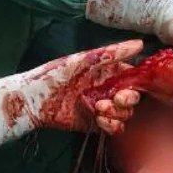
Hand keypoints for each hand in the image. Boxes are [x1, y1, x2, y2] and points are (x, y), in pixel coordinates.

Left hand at [0, 40, 144, 157]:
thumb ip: (111, 53)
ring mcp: (101, 107)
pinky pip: (115, 128)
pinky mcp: (95, 124)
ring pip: (125, 114)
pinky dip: (112, 126)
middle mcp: (106, 90)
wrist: (33, 100)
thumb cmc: (55, 74)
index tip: (127, 86)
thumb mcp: (83, 60)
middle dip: (127, 100)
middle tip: (114, 99)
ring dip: (117, 113)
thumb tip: (140, 44)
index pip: (132, 78)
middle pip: (132, 98)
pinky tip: (99, 120)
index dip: (136, 84)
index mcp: (106, 72)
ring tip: (99, 109)